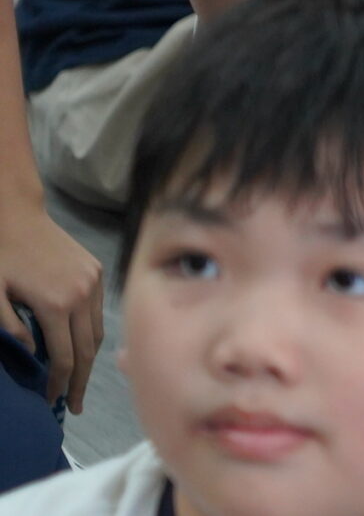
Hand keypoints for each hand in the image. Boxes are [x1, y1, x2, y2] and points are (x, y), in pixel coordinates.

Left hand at [0, 194, 101, 412]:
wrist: (13, 214)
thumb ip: (9, 327)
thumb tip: (30, 353)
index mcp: (56, 303)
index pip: (63, 356)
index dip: (58, 383)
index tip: (51, 402)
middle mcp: (83, 294)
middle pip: (87, 349)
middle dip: (79, 380)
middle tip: (72, 405)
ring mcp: (94, 281)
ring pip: (97, 331)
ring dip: (88, 359)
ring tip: (78, 380)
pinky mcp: (97, 271)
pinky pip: (98, 311)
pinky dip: (91, 333)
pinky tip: (81, 345)